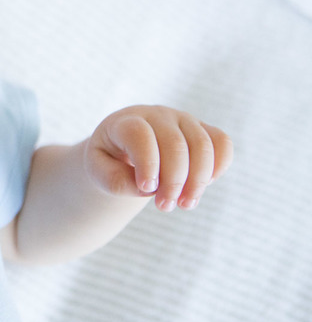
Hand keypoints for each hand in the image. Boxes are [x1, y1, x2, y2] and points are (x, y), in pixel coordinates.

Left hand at [85, 105, 233, 211]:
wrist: (124, 147)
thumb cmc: (109, 160)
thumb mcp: (98, 172)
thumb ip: (116, 182)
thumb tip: (150, 188)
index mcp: (125, 122)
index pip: (140, 135)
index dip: (148, 163)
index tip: (147, 189)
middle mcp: (156, 115)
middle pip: (175, 145)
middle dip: (174, 181)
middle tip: (164, 206)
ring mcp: (182, 119)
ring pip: (203, 145)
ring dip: (198, 180)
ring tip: (184, 204)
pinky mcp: (202, 129)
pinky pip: (222, 143)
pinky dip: (219, 166)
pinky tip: (203, 186)